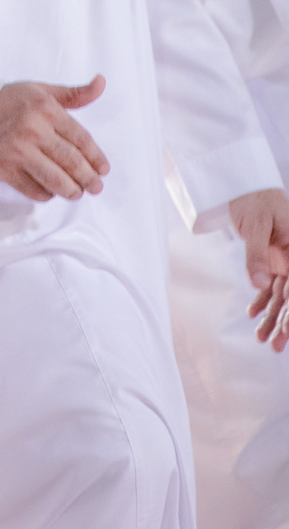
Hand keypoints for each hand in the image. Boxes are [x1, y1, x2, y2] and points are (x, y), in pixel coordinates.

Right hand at [0, 76, 108, 201]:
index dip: (96, 157)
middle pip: (71, 163)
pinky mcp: (2, 168)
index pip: (81, 139)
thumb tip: (101, 83)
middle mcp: (33, 131)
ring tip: (76, 193)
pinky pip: (32, 190)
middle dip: (88, 179)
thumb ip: (74, 94)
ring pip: (54, 180)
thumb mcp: (40, 91)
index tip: (103, 169)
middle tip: (95, 187)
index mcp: (45, 110)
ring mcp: (17, 152)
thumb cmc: (6, 101)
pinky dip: (45, 194)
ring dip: (71, 191)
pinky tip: (50, 191)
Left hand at [230, 189, 288, 352]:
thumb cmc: (253, 198)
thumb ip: (256, 254)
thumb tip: (260, 283)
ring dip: (272, 317)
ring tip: (261, 339)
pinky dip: (262, 300)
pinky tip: (253, 316)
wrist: (244, 183)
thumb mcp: (254, 224)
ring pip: (281, 294)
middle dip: (285, 322)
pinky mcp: (273, 259)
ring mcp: (284, 259)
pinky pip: (270, 285)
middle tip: (275, 345)